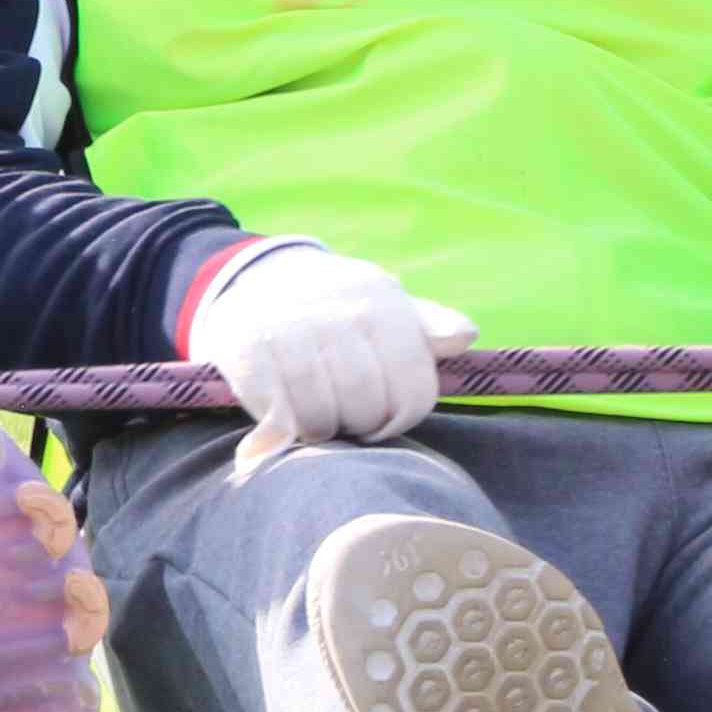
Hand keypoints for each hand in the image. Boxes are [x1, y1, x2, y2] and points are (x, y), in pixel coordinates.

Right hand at [188, 242, 470, 469]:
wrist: (257, 280)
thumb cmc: (338, 308)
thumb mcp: (385, 306)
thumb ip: (429, 326)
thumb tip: (465, 335)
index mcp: (381, 304)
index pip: (412, 393)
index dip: (399, 419)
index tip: (382, 418)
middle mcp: (336, 313)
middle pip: (365, 408)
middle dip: (358, 424)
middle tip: (345, 415)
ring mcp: (288, 330)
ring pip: (321, 416)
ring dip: (321, 430)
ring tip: (317, 417)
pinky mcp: (246, 350)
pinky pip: (278, 415)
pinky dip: (283, 431)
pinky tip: (285, 420)